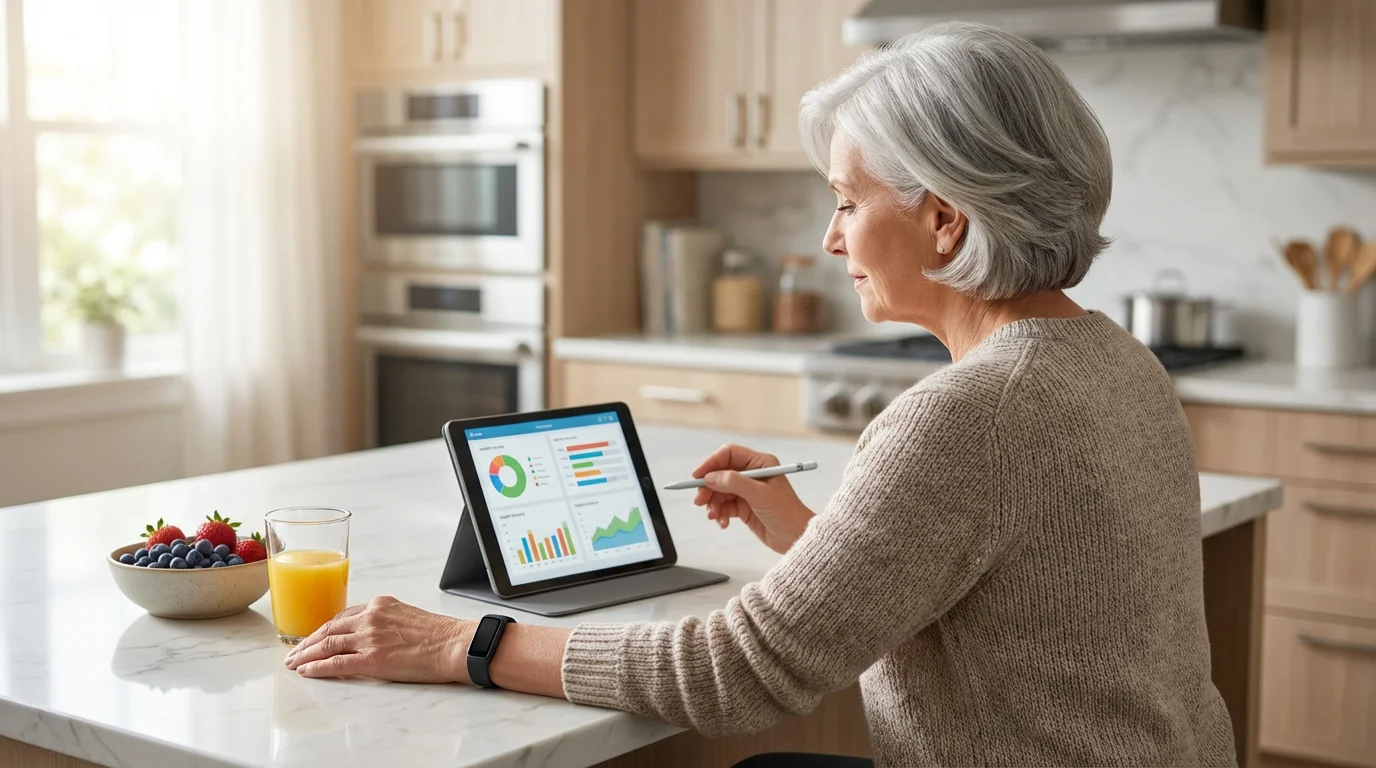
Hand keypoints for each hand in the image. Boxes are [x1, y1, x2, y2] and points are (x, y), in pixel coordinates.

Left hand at [284, 596, 472, 682]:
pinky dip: (317, 667)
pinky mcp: (371, 659)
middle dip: (307, 642)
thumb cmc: (440, 633)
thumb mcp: (408, 615)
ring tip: (293, 663)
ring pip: (326, 644)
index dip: (324, 630)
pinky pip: (335, 663)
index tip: (314, 638)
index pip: (343, 617)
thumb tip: (375, 634)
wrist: (454, 644)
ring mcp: (369, 638)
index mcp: (380, 604)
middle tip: (294, 652)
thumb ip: (386, 621)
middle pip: (329, 629)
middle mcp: (370, 617)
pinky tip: (306, 671)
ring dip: (305, 655)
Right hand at [693, 443, 813, 554]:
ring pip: (720, 491)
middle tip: (700, 501)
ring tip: (714, 516)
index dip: (711, 463)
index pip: (728, 455)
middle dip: (709, 487)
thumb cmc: (787, 513)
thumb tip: (711, 477)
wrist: (797, 538)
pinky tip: (723, 522)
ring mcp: (747, 491)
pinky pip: (724, 506)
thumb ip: (734, 483)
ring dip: (713, 503)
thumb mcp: (760, 495)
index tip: (697, 476)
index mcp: (760, 463)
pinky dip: (720, 513)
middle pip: (720, 474)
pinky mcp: (744, 506)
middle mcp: (752, 474)